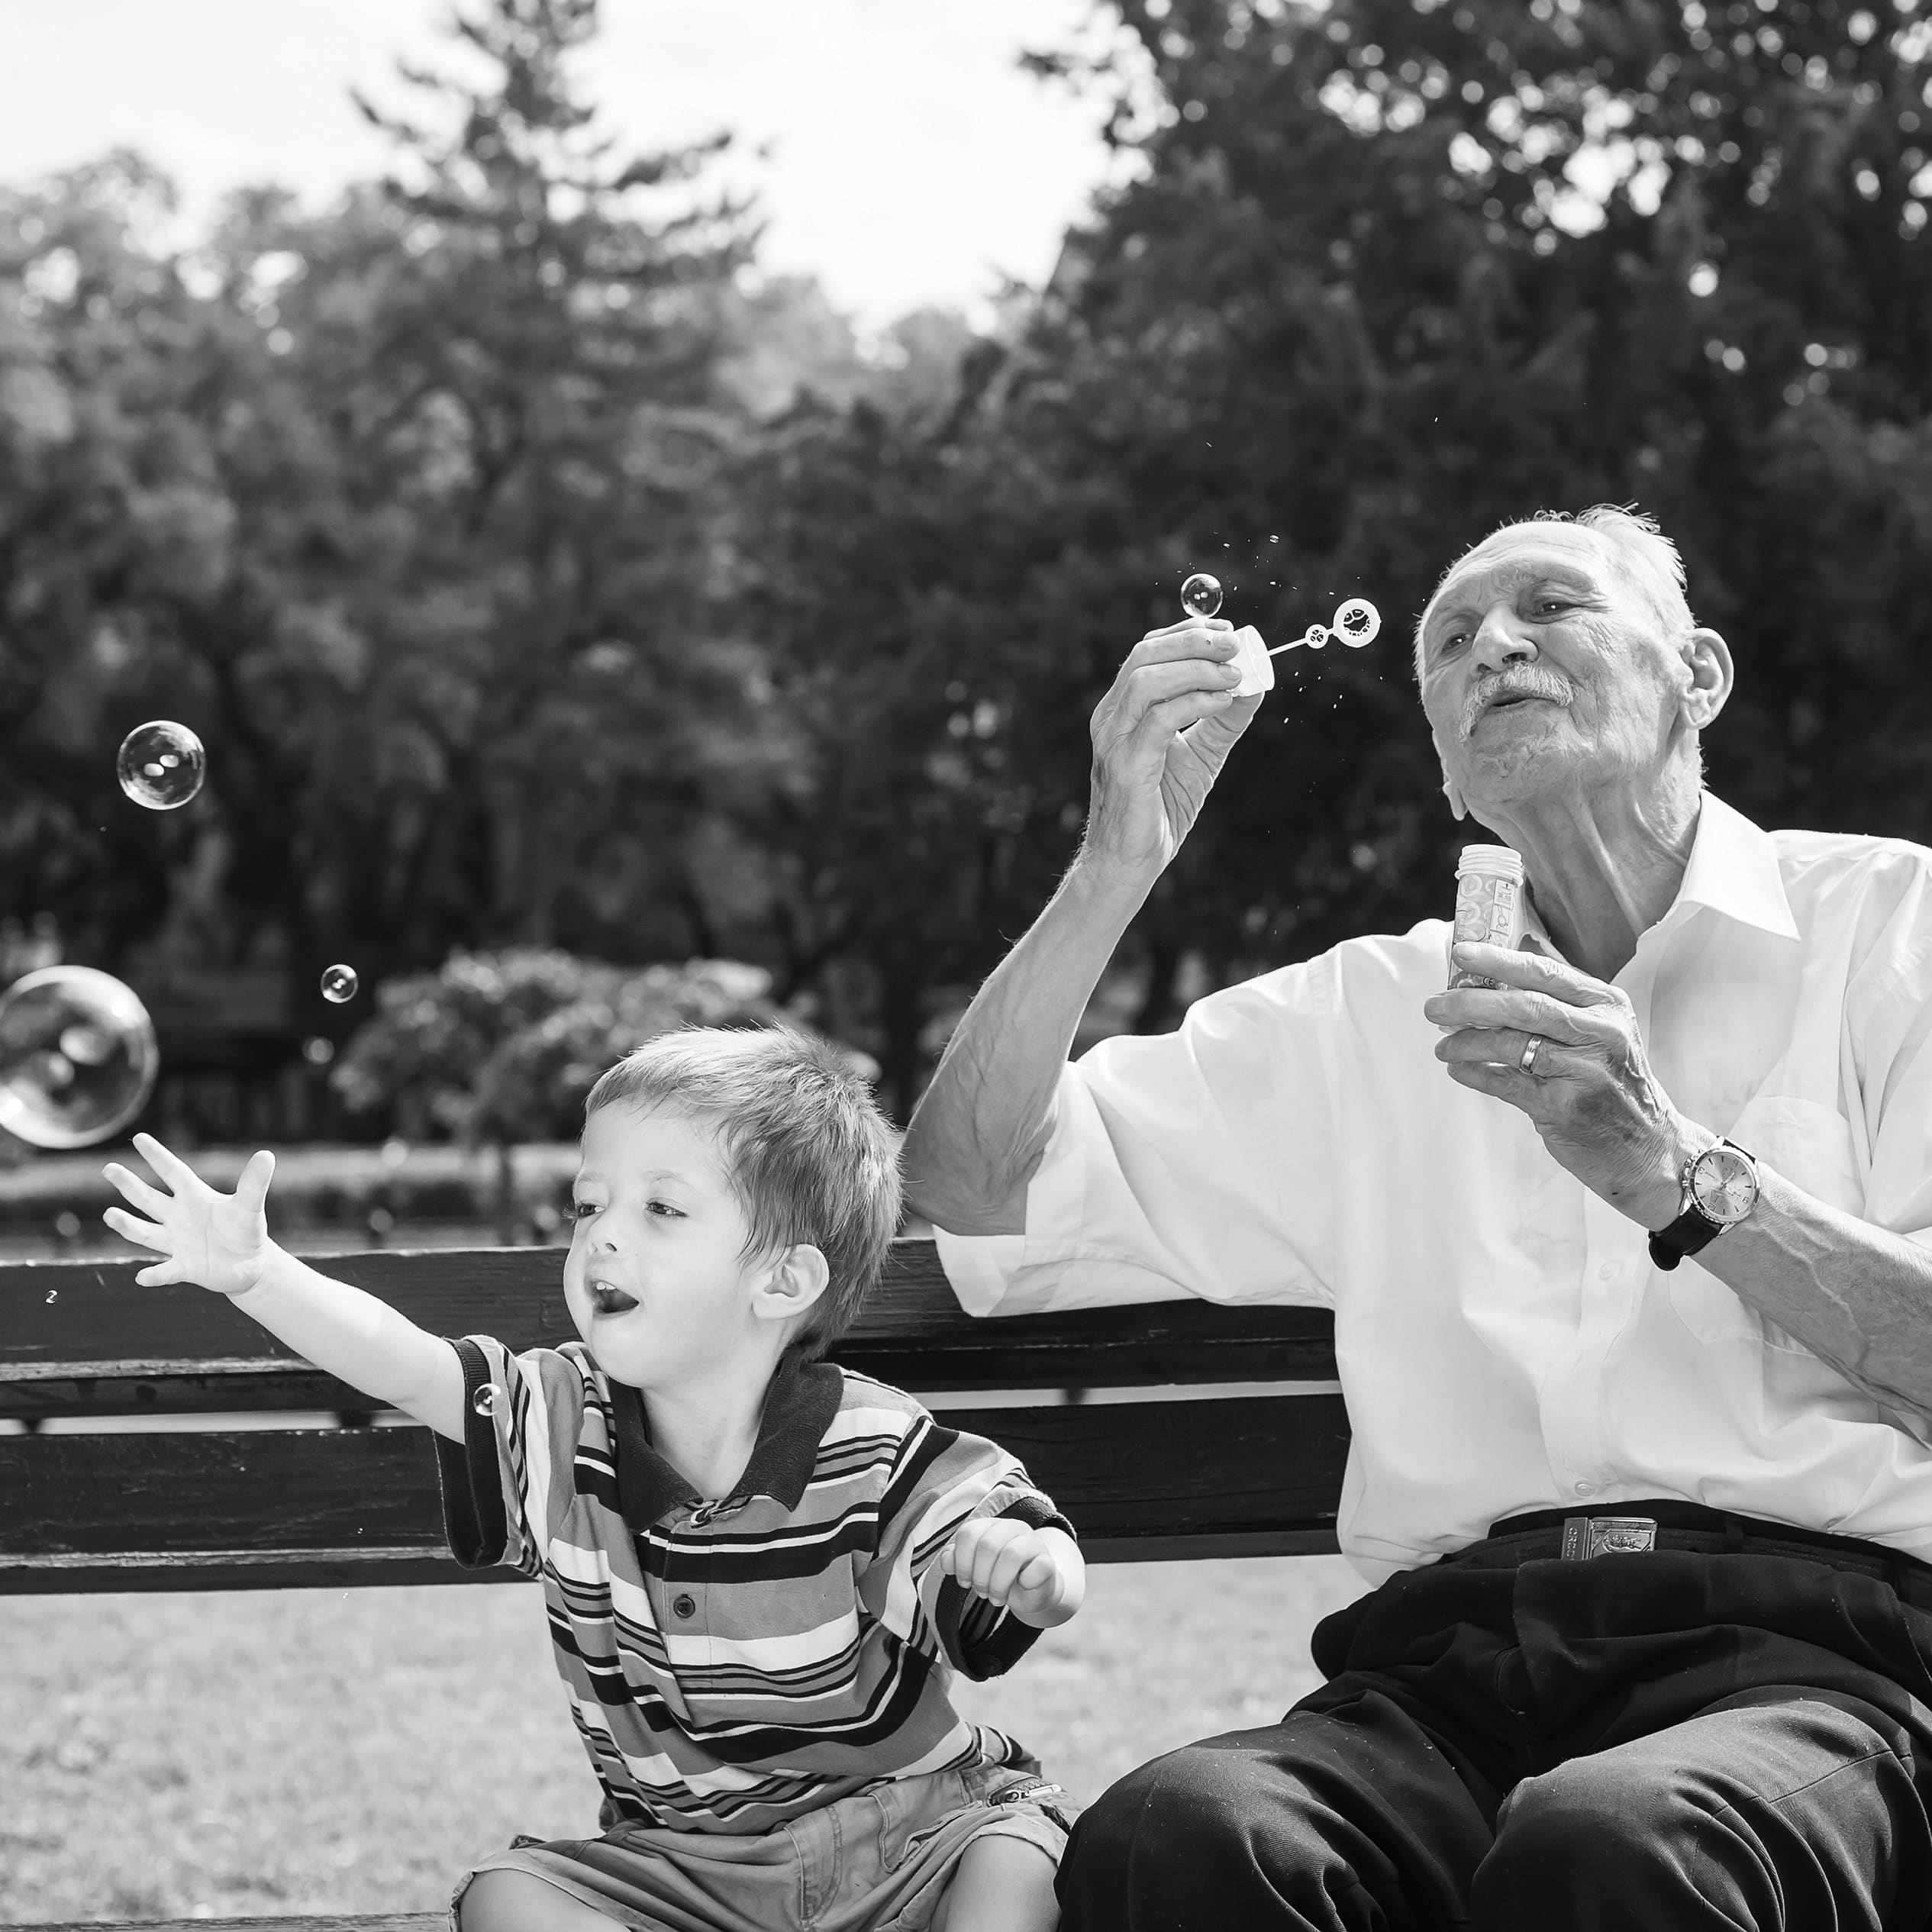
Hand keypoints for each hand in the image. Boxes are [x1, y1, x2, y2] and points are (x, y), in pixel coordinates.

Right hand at [102, 1133, 275, 1296]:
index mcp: (195, 1197)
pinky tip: (143, 1278)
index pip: (173, 1172)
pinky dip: (154, 1275)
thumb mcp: (249, 1206)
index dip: (157, 1156)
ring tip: (110, 1215)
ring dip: (128, 1226)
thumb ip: (254, 1183)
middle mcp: (179, 1217)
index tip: (139, 1137)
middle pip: (149, 1198)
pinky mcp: (182, 1268)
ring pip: (146, 1232)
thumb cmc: (245, 1229)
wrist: (249, 1264)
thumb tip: (267, 1154)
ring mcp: (177, 1243)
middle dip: (129, 1185)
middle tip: (109, 1168)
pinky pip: (164, 1272)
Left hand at [938, 1519, 1084, 1628]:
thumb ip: (956, 1561)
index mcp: (990, 1525)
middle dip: (980, 1576)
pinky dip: (1025, 1582)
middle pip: (987, 1545)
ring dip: (999, 1583)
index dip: (962, 1561)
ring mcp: (1033, 1541)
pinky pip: (1037, 1567)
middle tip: (982, 1592)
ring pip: (1010, 1554)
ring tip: (997, 1597)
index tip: (965, 1582)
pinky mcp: (1048, 1561)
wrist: (1032, 1592)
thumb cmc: (1000, 1577)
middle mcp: (1012, 1527)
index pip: (968, 1532)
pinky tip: (1022, 1587)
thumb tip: (947, 1560)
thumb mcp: (975, 1569)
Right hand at [1081, 619, 1263, 883]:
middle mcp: (1110, 718)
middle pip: (1145, 654)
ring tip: (1234, 676)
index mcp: (1122, 709)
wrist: (1128, 863)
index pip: (1148, 650)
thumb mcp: (1201, 755)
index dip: (1188, 632)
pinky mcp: (1126, 766)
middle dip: (1194, 642)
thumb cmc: (1159, 809)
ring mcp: (1113, 740)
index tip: (1228, 631)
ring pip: (1147, 679)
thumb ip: (1223, 720)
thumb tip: (1254, 684)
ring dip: (1196, 669)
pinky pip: (1160, 720)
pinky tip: (1223, 702)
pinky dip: (1195, 702)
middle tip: (1236, 647)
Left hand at [1421, 942, 1703, 1227]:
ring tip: (1443, 1045)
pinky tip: (1458, 1069)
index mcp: (1607, 1005)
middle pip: (1523, 1006)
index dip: (1498, 959)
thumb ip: (1561, 997)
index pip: (1544, 972)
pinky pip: (1506, 1083)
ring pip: (1510, 1044)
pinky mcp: (1566, 1107)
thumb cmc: (1614, 1083)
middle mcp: (1601, 1033)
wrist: (1649, 1149)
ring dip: (1466, 1042)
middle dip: (1470, 1003)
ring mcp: (1585, 1071)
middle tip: (1434, 1006)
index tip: (1460, 953)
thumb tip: (1510, 953)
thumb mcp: (1604, 1031)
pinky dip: (1475, 1073)